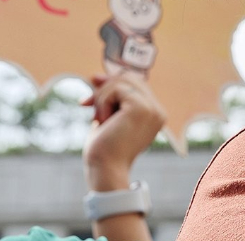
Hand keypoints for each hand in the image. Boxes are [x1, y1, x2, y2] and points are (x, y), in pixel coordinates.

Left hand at [82, 73, 165, 190]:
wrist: (105, 169)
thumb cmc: (104, 148)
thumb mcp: (107, 117)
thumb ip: (108, 97)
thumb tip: (97, 75)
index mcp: (154, 114)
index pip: (136, 84)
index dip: (113, 82)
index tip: (92, 88)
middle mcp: (158, 110)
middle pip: (130, 78)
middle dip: (105, 87)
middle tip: (87, 104)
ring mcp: (152, 108)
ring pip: (122, 81)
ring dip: (102, 96)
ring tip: (97, 118)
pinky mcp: (141, 108)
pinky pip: (117, 89)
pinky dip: (102, 102)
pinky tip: (101, 120)